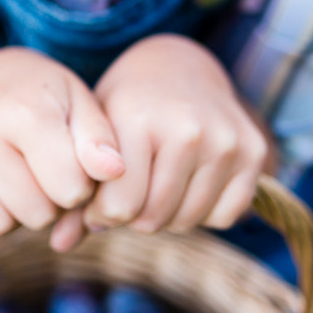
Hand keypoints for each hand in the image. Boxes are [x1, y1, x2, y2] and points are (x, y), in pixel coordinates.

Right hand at [0, 48, 125, 248]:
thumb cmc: (47, 100)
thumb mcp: (83, 107)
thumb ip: (100, 141)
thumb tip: (113, 170)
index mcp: (24, 109)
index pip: (70, 189)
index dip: (79, 186)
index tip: (70, 165)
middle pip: (34, 212)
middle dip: (47, 203)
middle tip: (40, 174)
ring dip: (12, 215)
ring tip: (14, 181)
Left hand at [81, 34, 270, 235]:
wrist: (177, 66)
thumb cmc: (125, 109)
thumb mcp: (94, 136)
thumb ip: (76, 189)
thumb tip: (59, 246)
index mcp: (138, 119)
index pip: (121, 206)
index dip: (105, 214)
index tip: (100, 201)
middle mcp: (187, 128)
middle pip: (154, 218)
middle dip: (135, 217)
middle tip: (130, 193)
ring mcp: (225, 140)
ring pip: (188, 221)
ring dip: (168, 216)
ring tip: (157, 186)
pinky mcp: (253, 151)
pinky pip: (224, 216)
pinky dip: (204, 213)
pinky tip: (190, 184)